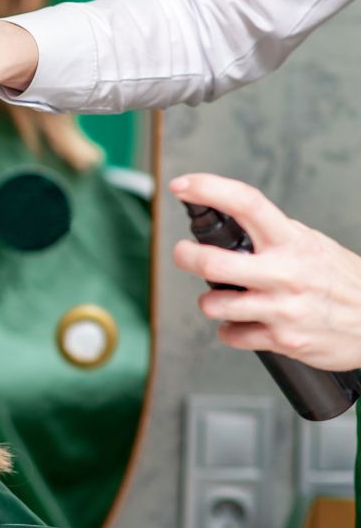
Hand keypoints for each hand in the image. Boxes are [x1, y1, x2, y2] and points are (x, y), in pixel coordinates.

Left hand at [170, 173, 360, 370]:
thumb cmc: (344, 283)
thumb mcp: (314, 245)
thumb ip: (276, 234)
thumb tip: (234, 218)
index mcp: (292, 241)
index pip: (246, 203)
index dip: (208, 189)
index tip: (183, 186)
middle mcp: (286, 273)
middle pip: (212, 262)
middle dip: (186, 257)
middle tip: (184, 254)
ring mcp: (283, 309)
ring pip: (214, 303)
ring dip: (209, 301)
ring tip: (223, 297)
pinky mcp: (282, 340)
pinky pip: (231, 335)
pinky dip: (230, 330)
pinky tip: (244, 323)